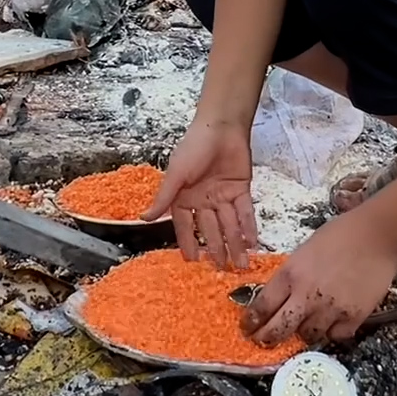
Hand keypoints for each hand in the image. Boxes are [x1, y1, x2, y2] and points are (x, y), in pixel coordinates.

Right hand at [144, 116, 256, 268]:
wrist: (221, 127)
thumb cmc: (193, 147)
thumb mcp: (176, 174)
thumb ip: (164, 198)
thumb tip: (144, 218)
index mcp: (184, 197)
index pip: (185, 226)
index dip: (188, 243)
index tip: (191, 261)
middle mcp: (203, 200)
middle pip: (210, 229)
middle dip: (216, 249)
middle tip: (222, 268)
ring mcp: (223, 196)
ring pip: (229, 225)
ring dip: (235, 243)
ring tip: (240, 264)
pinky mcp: (241, 189)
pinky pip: (245, 212)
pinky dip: (249, 227)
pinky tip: (252, 243)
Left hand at [243, 213, 396, 344]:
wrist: (377, 236)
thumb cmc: (340, 235)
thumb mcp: (304, 252)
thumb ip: (292, 276)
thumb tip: (281, 298)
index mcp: (291, 274)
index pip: (262, 306)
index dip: (252, 321)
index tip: (248, 328)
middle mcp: (307, 295)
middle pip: (278, 330)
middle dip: (267, 338)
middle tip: (264, 341)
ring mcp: (331, 309)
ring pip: (308, 337)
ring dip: (304, 333)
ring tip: (307, 326)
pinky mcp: (354, 317)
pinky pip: (336, 336)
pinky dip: (333, 332)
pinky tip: (334, 322)